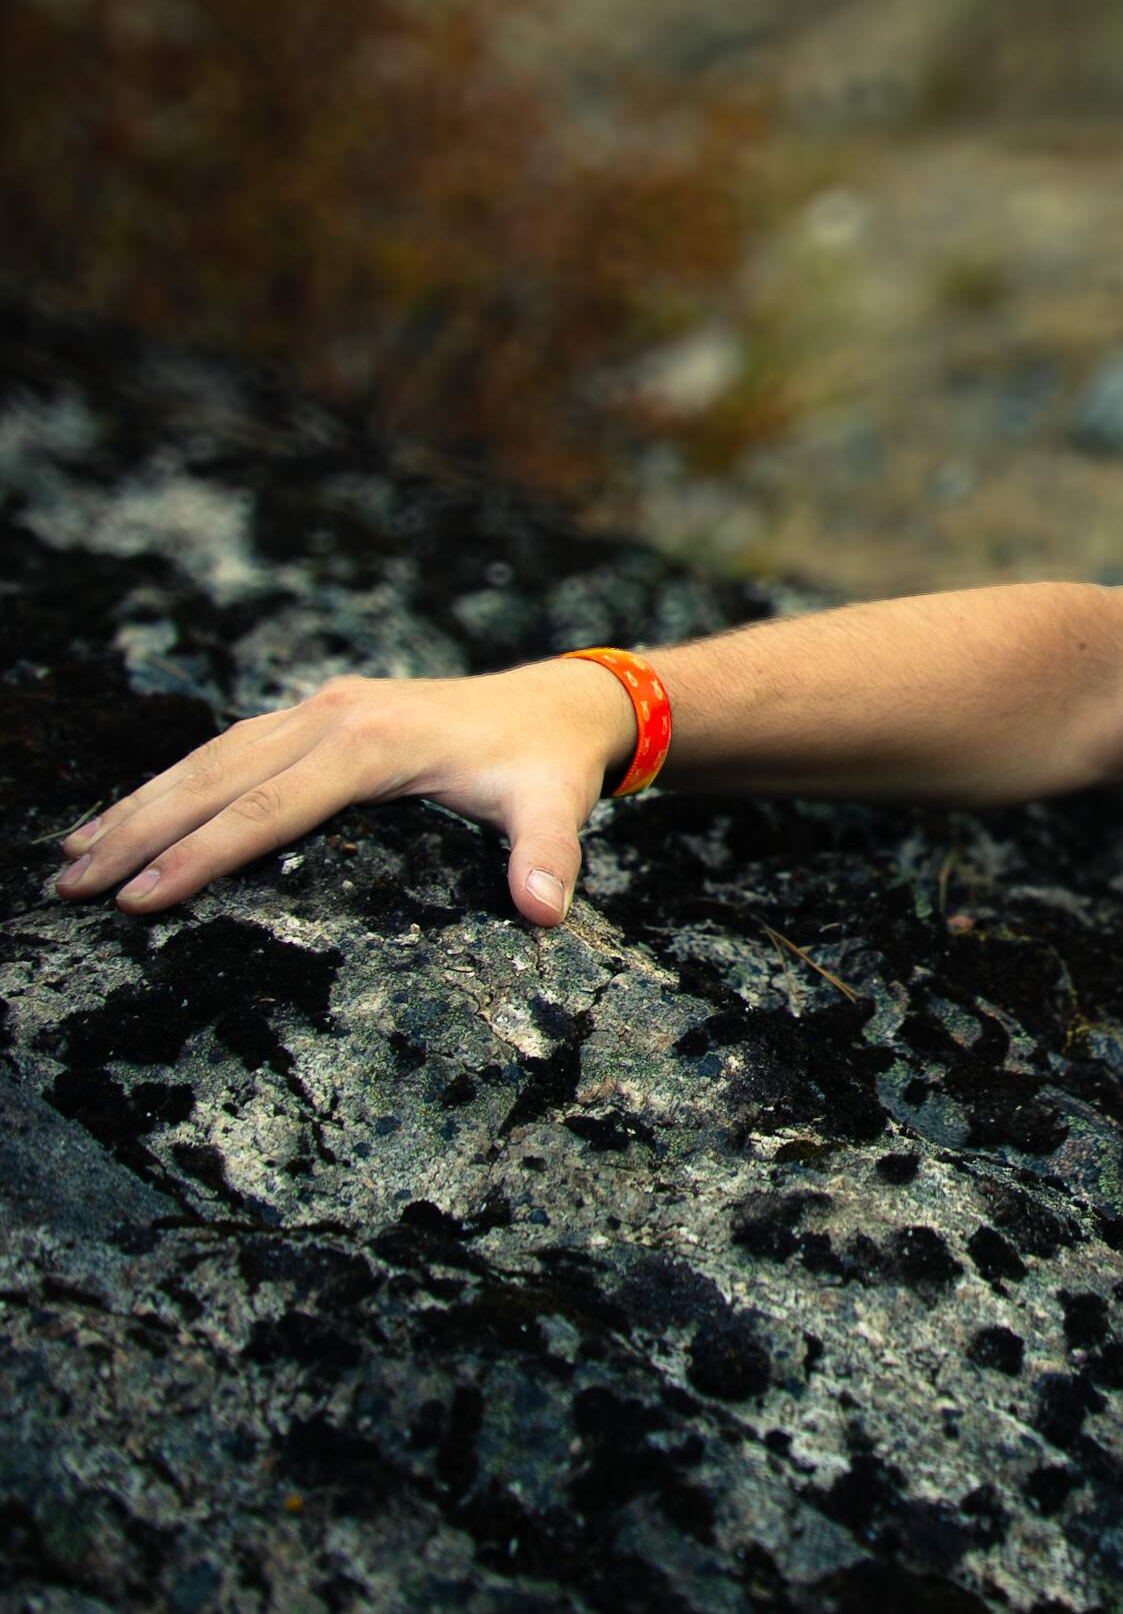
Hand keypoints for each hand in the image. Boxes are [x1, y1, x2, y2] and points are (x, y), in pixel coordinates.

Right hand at [50, 662, 637, 926]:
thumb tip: (543, 912)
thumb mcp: (557, 805)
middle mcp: (336, 714)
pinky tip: (132, 815)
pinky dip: (176, 782)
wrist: (561, 703)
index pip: (272, 806)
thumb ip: (548, 856)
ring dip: (143, 805)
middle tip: (69, 887)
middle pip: (218, 777)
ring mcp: (323, 708)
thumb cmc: (549, 763)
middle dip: (142, 832)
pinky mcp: (321, 712)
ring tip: (73, 856)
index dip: (205, 854)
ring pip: (211, 758)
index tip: (141, 900)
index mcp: (376, 741)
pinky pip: (231, 748)